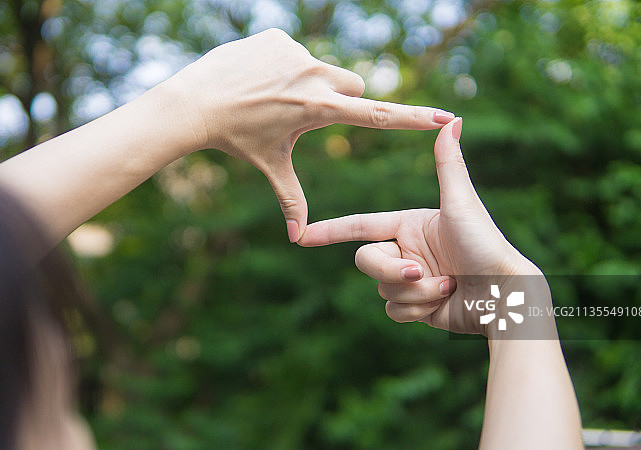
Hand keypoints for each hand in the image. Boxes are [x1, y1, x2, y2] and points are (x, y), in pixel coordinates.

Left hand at [163, 28, 454, 241]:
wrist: (195, 103)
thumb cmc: (237, 138)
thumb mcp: (271, 166)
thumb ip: (292, 200)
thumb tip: (298, 239)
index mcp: (319, 110)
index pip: (376, 115)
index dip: (413, 118)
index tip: (445, 116)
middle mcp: (314, 77)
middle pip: (352, 86)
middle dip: (340, 99)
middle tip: (303, 113)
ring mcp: (296, 53)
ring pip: (321, 69)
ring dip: (307, 82)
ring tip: (270, 97)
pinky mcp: (278, 37)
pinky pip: (295, 52)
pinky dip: (283, 65)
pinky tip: (257, 78)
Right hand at [298, 118, 543, 335]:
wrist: (504, 296)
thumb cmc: (487, 245)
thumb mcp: (462, 203)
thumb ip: (448, 163)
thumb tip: (452, 119)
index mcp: (408, 225)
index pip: (360, 225)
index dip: (329, 230)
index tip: (300, 235)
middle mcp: (406, 250)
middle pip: (366, 261)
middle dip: (392, 269)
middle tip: (422, 270)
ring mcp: (410, 280)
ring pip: (382, 289)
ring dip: (414, 291)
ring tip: (447, 286)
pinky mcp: (415, 307)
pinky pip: (393, 310)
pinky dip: (417, 309)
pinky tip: (443, 303)